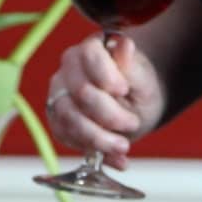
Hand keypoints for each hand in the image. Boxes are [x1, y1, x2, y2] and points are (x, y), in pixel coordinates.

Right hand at [45, 31, 165, 167]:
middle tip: (132, 123)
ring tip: (123, 146)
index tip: (124, 90)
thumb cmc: (139, 88)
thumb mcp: (143, 78)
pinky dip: (92, 150)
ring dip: (99, 138)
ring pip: (69, 118)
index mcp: (91, 49)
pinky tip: (114, 158)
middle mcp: (69, 70)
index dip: (105, 75)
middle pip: (81, 92)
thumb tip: (125, 43)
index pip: (89, 55)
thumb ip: (131, 66)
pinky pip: (66, 137)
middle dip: (109, 114)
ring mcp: (59, 95)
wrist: (135, 108)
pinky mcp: (58, 120)